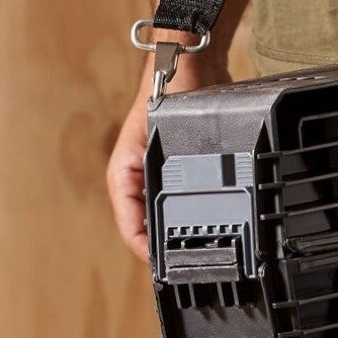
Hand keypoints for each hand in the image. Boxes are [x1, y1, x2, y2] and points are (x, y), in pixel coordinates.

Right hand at [106, 52, 229, 262]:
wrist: (190, 64)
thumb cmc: (167, 92)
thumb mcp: (155, 140)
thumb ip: (148, 181)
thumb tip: (153, 224)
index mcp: (125, 176)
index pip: (132, 230)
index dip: (148, 255)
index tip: (169, 272)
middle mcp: (140, 180)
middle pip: (149, 230)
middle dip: (166, 251)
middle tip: (193, 271)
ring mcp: (160, 177)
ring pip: (167, 219)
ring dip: (180, 238)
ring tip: (202, 257)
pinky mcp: (181, 172)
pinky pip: (185, 205)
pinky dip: (194, 219)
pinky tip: (212, 230)